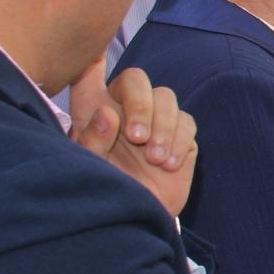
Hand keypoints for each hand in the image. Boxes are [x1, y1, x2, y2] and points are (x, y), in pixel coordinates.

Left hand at [69, 58, 197, 216]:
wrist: (138, 220)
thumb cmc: (104, 193)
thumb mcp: (87, 169)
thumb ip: (91, 140)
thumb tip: (109, 114)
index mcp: (93, 110)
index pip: (88, 75)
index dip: (91, 59)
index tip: (93, 53)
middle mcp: (125, 109)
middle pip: (135, 78)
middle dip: (140, 103)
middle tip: (137, 137)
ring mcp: (156, 121)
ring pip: (166, 96)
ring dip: (162, 126)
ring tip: (154, 159)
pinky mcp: (181, 136)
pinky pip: (186, 122)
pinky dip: (178, 142)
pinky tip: (167, 165)